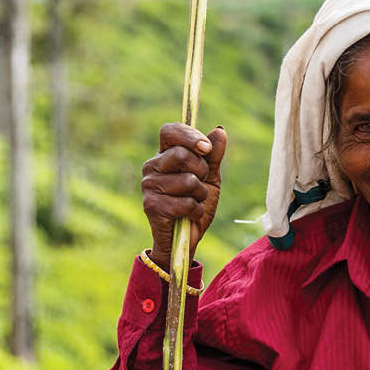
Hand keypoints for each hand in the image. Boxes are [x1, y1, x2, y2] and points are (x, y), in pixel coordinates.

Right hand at [142, 123, 226, 268]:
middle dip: (201, 170)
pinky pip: (185, 202)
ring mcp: (149, 186)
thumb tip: (219, 130)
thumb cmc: (197, 204)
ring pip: (187, 180)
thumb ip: (214, 155)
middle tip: (200, 184)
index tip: (206, 149)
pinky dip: (196, 210)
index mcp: (164, 155)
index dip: (190, 136)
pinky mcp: (152, 206)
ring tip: (194, 202)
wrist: (187, 238)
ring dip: (200, 194)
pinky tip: (189, 216)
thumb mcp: (210, 178)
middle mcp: (152, 167)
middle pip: (181, 154)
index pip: (170, 131)